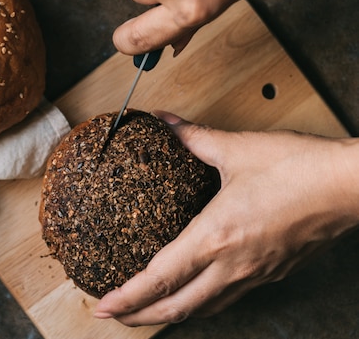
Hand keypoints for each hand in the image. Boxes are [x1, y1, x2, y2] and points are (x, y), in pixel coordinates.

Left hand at [94, 112, 358, 325]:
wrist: (350, 186)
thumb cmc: (296, 167)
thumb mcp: (236, 148)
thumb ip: (192, 137)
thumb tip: (163, 121)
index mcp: (216, 236)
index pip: (159, 277)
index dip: (127, 297)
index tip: (102, 306)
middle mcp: (232, 265)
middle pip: (176, 307)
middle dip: (139, 316)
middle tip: (112, 315)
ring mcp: (254, 274)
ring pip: (202, 309)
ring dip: (168, 313)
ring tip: (145, 311)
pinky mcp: (271, 274)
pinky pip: (227, 299)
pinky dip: (200, 304)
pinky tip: (193, 296)